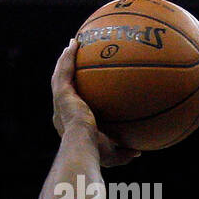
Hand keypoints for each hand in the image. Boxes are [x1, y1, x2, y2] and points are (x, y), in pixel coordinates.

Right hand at [50, 40, 140, 167]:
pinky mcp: (61, 93)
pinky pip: (64, 70)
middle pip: (64, 86)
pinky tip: (74, 44)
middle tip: (73, 61)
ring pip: (60, 74)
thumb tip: (138, 151)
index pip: (72, 106)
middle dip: (67, 73)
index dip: (75, 95)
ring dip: (65, 59)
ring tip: (72, 45)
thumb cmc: (96, 154)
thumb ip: (124, 152)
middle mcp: (61, 110)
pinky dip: (68, 57)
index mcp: (70, 123)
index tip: (81, 90)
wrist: (82, 146)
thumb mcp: (113, 154)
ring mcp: (59, 100)